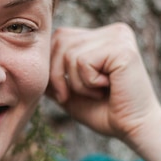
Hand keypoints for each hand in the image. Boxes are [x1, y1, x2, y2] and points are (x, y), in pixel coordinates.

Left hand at [47, 23, 160, 146]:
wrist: (133, 129)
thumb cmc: (103, 112)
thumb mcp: (68, 89)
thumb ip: (53, 70)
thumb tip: (27, 54)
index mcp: (102, 36)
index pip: (59, 37)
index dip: (53, 68)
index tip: (66, 92)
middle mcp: (113, 31)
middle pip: (60, 41)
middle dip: (59, 75)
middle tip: (78, 95)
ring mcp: (119, 36)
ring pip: (69, 53)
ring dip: (77, 83)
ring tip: (98, 91)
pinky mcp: (122, 48)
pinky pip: (83, 61)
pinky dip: (88, 83)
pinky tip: (108, 88)